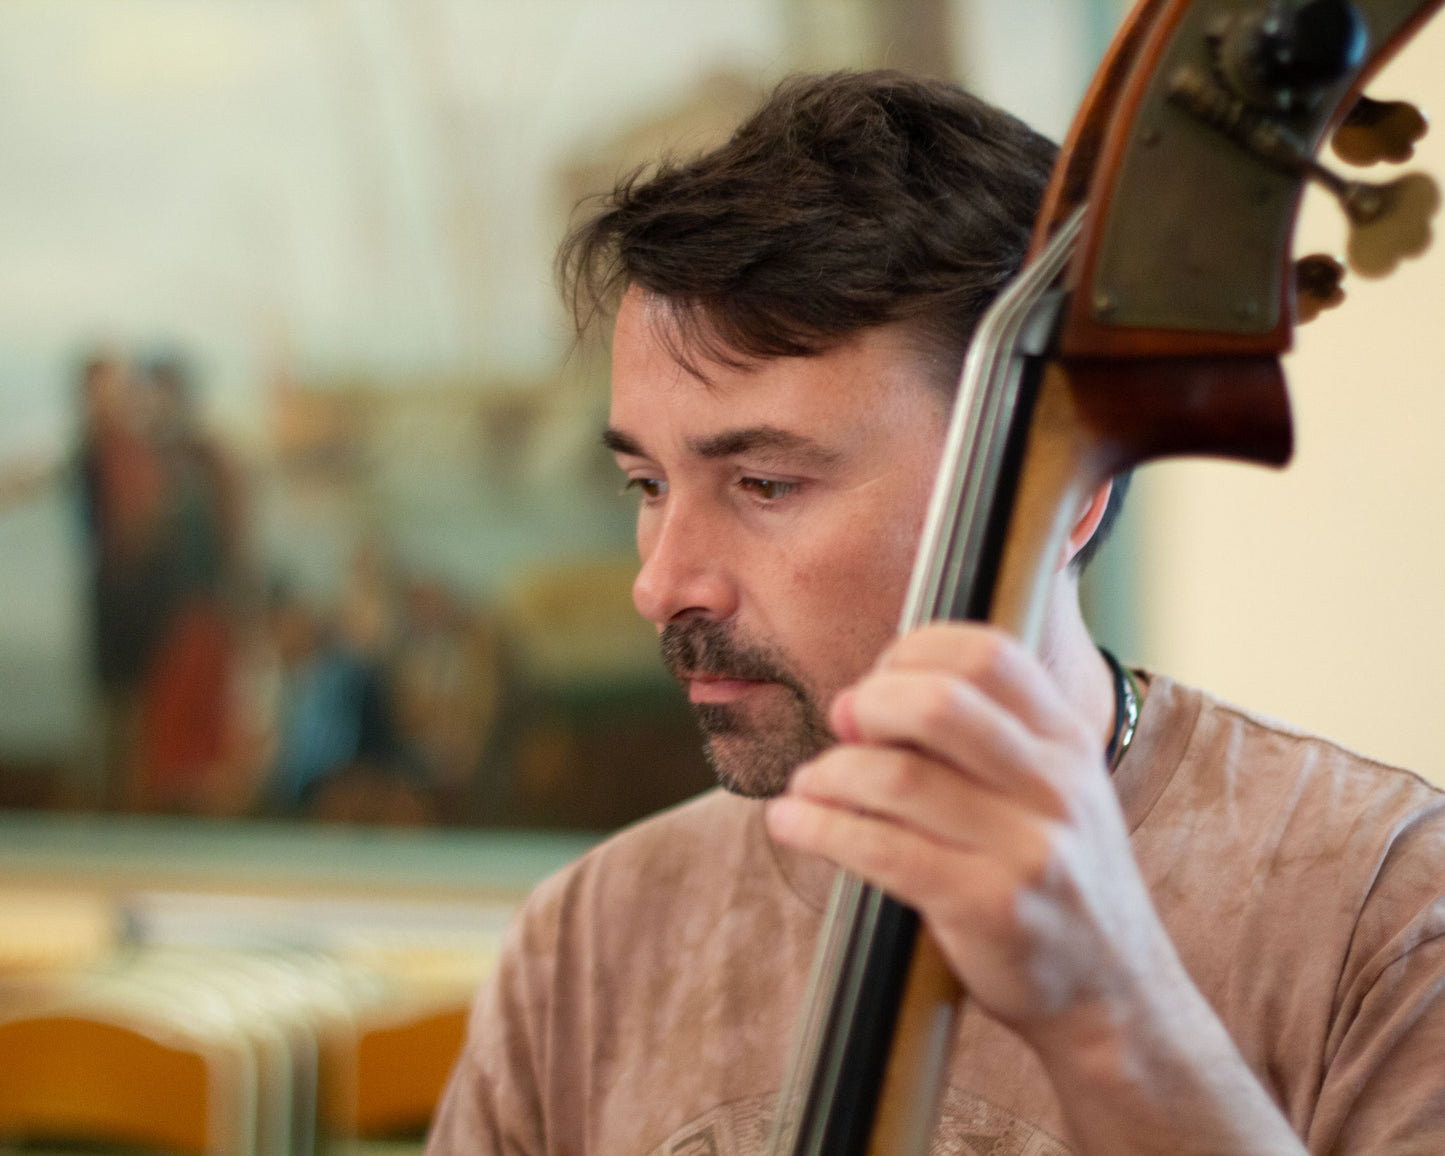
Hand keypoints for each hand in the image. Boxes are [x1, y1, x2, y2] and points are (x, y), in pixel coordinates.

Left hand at [765, 622, 1305, 1152]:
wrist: (1116, 994)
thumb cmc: (1056, 878)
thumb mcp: (1053, 789)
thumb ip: (983, 739)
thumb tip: (856, 699)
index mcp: (1069, 741)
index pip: (987, 653)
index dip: (914, 651)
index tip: (879, 679)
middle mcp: (1055, 785)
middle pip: (938, 702)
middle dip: (869, 703)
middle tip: (841, 725)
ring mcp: (1028, 848)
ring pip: (897, 776)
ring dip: (828, 772)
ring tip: (807, 784)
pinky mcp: (990, 908)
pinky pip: (880, 850)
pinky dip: (818, 827)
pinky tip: (792, 823)